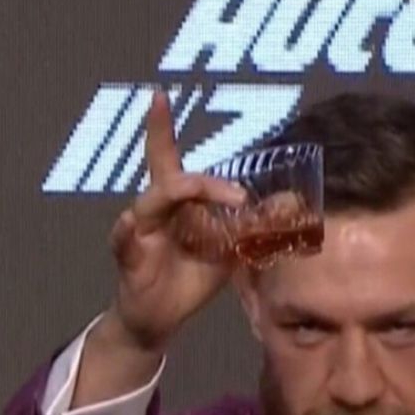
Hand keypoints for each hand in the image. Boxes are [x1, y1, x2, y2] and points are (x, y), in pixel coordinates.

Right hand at [108, 90, 245, 351]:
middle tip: (239, 196)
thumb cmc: (189, 279)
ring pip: (150, 203)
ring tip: (205, 199)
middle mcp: (153, 213)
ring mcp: (138, 233)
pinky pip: (125, 241)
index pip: (166, 161)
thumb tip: (288, 204)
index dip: (161, 130)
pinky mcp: (129, 259)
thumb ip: (250, 226)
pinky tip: (134, 228)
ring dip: (178, 195)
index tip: (160, 96)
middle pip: (169, 179)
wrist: (160, 319)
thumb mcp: (227, 252)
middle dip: (200, 179)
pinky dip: (129, 234)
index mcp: (175, 206)